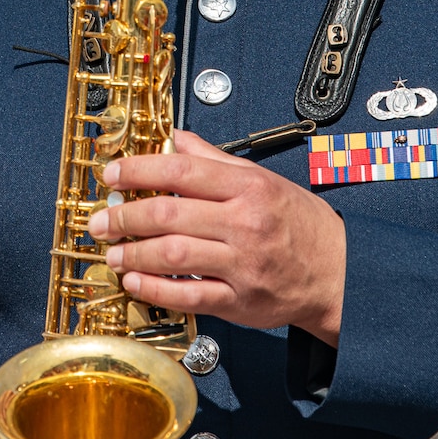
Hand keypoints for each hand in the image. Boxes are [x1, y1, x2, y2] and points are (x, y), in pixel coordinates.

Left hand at [88, 128, 346, 345]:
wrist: (338, 273)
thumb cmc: (300, 224)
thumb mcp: (263, 179)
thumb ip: (215, 159)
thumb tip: (176, 137)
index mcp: (247, 187)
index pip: (181, 169)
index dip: (139, 170)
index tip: (111, 175)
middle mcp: (243, 222)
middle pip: (169, 213)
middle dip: (125, 216)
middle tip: (100, 220)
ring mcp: (241, 263)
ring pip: (173, 254)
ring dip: (133, 253)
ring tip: (111, 251)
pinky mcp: (239, 300)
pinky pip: (188, 295)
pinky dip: (155, 288)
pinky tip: (135, 280)